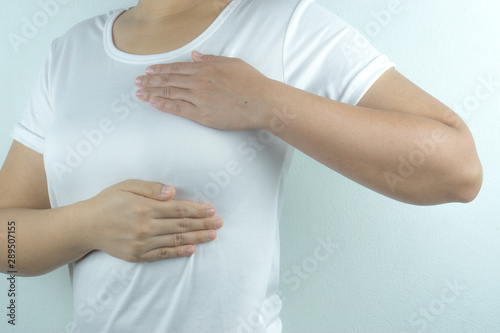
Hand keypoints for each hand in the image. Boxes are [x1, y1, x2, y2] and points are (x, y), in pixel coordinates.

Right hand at [83, 180, 222, 262]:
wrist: (86, 226)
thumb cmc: (108, 202)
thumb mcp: (127, 186)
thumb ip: (150, 188)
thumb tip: (172, 192)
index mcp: (144, 207)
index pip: (178, 209)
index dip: (197, 210)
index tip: (212, 210)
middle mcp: (145, 226)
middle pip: (181, 225)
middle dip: (203, 223)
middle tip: (220, 223)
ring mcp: (142, 243)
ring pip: (176, 240)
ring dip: (197, 238)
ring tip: (213, 235)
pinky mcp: (138, 255)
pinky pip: (163, 254)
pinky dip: (179, 252)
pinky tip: (193, 249)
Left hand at [134, 50, 275, 130]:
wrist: (262, 102)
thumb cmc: (252, 83)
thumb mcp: (232, 63)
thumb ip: (211, 59)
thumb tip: (195, 55)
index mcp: (206, 68)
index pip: (177, 68)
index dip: (161, 69)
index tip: (149, 71)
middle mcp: (199, 81)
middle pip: (169, 80)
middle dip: (151, 81)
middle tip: (138, 82)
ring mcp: (199, 98)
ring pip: (170, 93)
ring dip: (153, 92)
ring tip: (139, 93)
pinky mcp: (202, 114)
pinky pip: (178, 109)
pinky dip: (164, 105)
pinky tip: (153, 103)